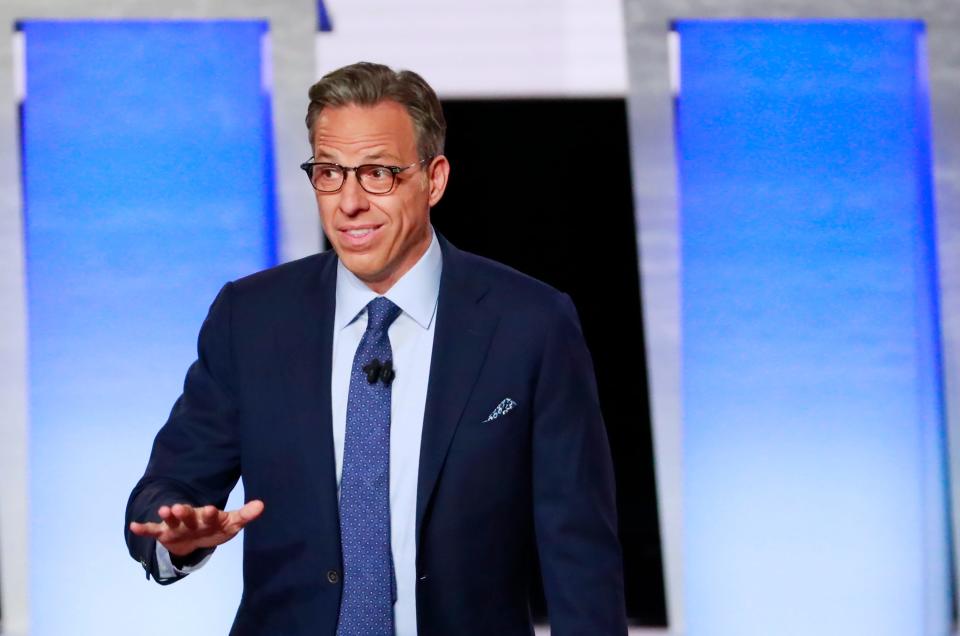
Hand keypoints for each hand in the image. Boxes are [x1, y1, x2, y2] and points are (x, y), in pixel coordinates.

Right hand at [129, 499, 263, 556]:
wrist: (196, 537)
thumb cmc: (215, 527)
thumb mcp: (231, 523)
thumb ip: (244, 515)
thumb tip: (262, 505)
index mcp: (207, 516)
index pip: (210, 514)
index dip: (210, 513)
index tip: (211, 510)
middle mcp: (191, 518)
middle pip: (188, 515)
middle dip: (184, 512)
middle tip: (178, 508)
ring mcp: (176, 526)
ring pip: (171, 520)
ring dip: (167, 516)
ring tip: (162, 510)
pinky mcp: (164, 534)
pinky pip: (152, 531)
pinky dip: (143, 528)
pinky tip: (133, 525)